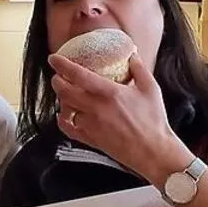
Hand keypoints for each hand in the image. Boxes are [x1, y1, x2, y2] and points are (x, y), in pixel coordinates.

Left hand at [48, 53, 191, 183]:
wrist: (153, 151)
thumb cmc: (153, 121)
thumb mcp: (150, 89)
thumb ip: (139, 69)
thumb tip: (132, 55)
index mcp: (109, 93)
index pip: (78, 75)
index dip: (63, 65)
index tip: (54, 58)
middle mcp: (96, 108)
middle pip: (65, 92)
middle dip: (57, 81)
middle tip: (57, 75)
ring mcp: (91, 125)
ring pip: (65, 109)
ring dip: (62, 99)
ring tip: (65, 94)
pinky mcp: (90, 139)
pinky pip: (68, 129)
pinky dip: (62, 120)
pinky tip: (63, 115)